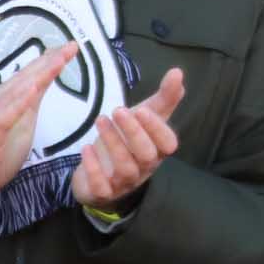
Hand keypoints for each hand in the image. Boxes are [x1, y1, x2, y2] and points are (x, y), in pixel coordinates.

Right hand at [0, 44, 75, 217]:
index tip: (71, 47)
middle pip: (26, 76)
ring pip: (17, 90)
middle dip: (49, 60)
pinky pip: (6, 114)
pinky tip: (33, 89)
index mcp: (7, 98)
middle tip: (70, 45)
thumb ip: (30, 104)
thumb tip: (43, 84)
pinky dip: (19, 101)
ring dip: (38, 74)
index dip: (50, 60)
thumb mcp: (22, 125)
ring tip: (57, 60)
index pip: (31, 75)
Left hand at [70, 68, 184, 211]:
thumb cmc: (128, 143)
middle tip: (118, 110)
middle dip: (134, 133)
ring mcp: (124, 182)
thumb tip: (177, 72)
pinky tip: (86, 148)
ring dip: (113, 143)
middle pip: (147, 155)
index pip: (167, 144)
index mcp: (157, 150)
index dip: (157, 129)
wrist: (103, 175)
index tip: (142, 109)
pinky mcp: (102, 191)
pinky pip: (101, 186)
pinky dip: (93, 168)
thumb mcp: (144, 118)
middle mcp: (144, 168)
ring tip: (100, 120)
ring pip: (125, 168)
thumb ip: (163, 98)